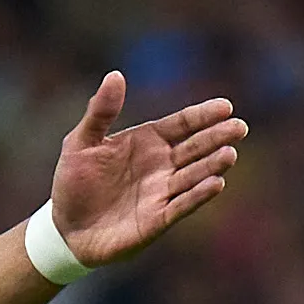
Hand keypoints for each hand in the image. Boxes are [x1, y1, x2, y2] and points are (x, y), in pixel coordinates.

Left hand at [48, 71, 245, 266]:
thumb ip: (100, 112)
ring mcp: (162, 192)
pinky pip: (181, 205)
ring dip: (212, 165)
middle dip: (217, 137)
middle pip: (195, 148)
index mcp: (148, 142)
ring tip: (229, 153)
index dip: (203, 115)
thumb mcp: (81, 143)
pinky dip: (198, 195)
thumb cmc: (74, 182)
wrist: (64, 228)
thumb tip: (115, 75)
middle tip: (239, 127)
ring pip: (193, 176)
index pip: (182, 124)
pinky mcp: (157, 220)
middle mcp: (162, 166)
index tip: (225, 106)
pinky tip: (216, 183)